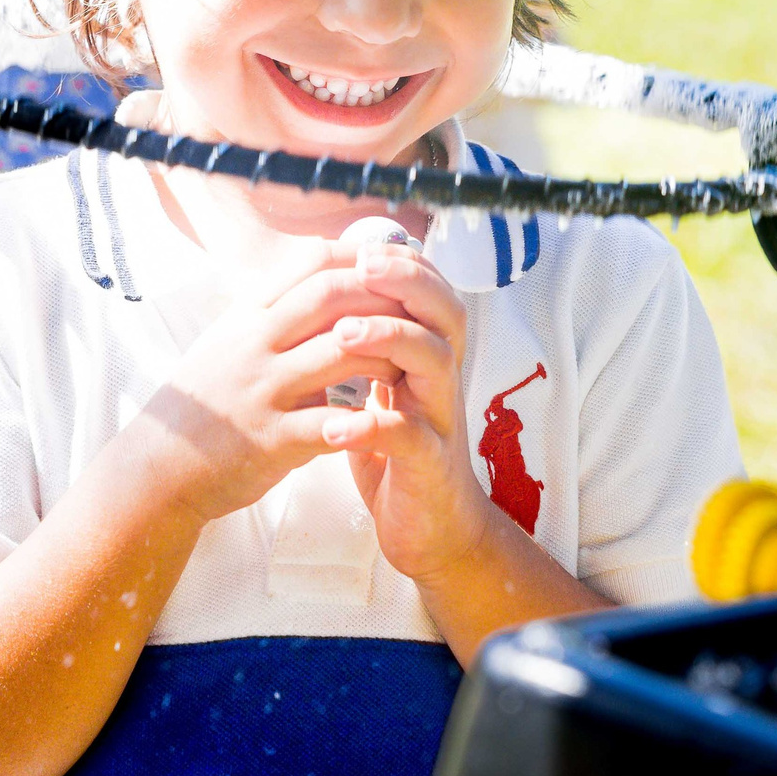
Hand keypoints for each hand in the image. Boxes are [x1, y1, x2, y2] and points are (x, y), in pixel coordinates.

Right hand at [116, 255, 406, 525]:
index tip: (395, 262)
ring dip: (385, 353)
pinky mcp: (270, 440)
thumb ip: (274, 313)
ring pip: (338, 353)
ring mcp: (262, 390)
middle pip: (330, 296)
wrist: (159, 467)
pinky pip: (327, 424)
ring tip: (413, 362)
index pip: (311, 263)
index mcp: (248, 315)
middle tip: (420, 308)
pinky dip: (363, 421)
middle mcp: (254, 344)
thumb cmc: (207, 403)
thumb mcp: (231, 341)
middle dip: (383, 295)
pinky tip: (390, 420)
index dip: (361, 257)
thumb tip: (327, 280)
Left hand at [324, 247, 500, 584]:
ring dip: (391, 340)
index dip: (405, 264)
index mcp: (428, 356)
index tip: (363, 247)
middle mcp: (442, 380)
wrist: (431, 528)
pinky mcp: (429, 466)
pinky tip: (337, 428)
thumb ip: (370, 347)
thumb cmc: (397, 451)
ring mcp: (441, 421)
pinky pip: (411, 439)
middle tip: (365, 269)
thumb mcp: (385, 390)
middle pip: (446, 314)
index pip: (431, 291)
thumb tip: (330, 292)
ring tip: (343, 335)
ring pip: (435, 363)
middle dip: (408, 284)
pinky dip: (373, 429)